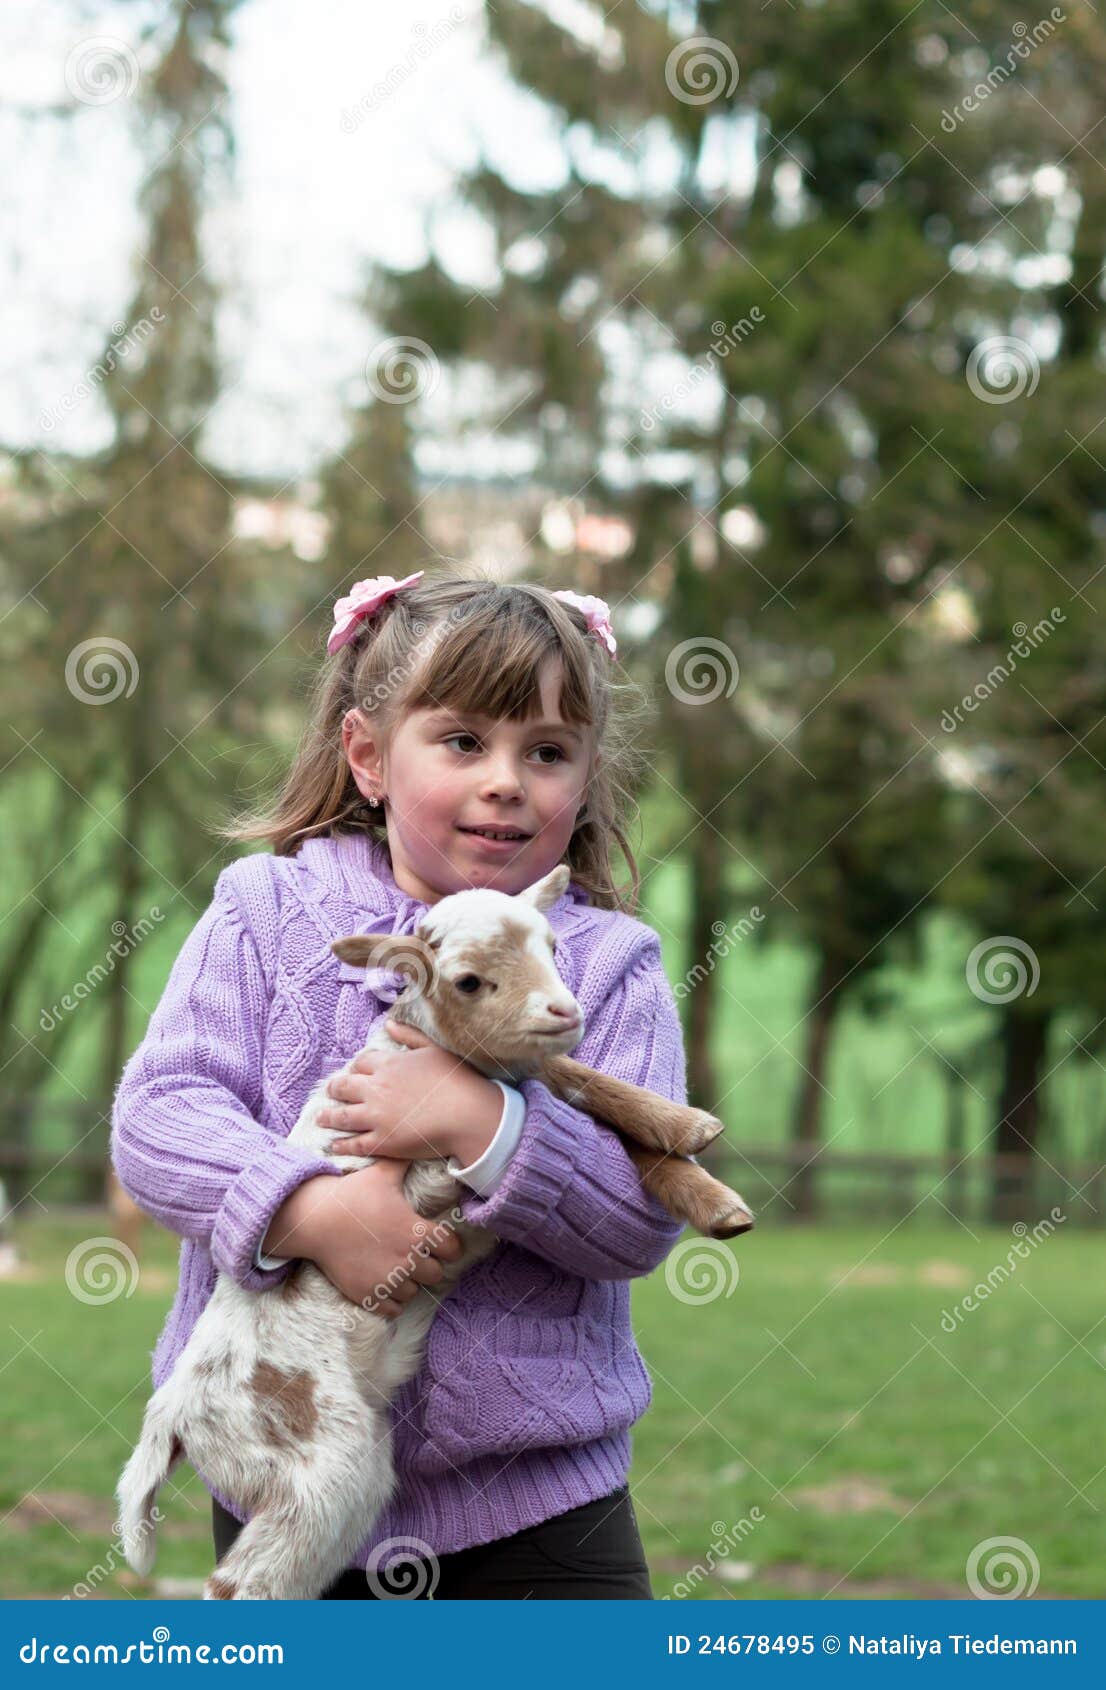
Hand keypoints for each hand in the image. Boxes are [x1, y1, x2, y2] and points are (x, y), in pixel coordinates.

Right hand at [268, 1161, 464, 1318]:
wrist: (315, 1219)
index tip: (440, 1242)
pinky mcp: (368, 1294)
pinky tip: (384, 1284)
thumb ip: (405, 1163)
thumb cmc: (351, 1195)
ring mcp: (387, 1279)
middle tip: (416, 1254)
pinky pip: (392, 1309)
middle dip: (428, 1264)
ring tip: (398, 1268)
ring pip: (414, 1292)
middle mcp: (406, 1259)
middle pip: (435, 1274)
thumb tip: (420, 1142)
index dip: (448, 1245)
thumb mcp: (382, 1174)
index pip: (451, 1249)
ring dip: (409, 1282)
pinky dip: (391, 1300)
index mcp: (415, 1231)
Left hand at [318, 1019, 502, 1164]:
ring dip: (328, 1117)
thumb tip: (389, 1023)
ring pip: (342, 1116)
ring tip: (321, 1118)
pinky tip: (333, 1145)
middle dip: (335, 1088)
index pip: (362, 1062)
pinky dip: (341, 1145)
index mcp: (389, 1065)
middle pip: (344, 1086)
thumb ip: (409, 1036)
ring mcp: (377, 1116)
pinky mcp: (382, 1141)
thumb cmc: (456, 1079)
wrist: (468, 1113)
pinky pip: (354, 1143)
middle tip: (331, 1091)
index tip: (355, 1072)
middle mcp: (377, 1089)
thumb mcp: (433, 1048)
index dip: (357, 1067)